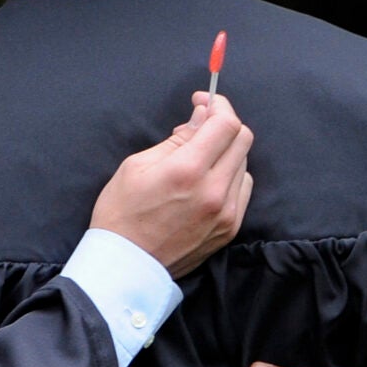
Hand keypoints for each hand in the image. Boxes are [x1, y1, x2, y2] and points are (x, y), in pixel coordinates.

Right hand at [89, 92, 252, 278]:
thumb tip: (202, 116)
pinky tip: (208, 180)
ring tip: (199, 157)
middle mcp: (214, 192)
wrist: (126, 266)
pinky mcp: (230, 229)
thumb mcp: (137, 165)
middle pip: (242, 140)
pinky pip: (243, 189)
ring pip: (244, 164)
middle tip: (201, 124)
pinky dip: (230, 176)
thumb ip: (177, 139)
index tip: (204, 100)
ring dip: (226, 151)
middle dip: (224, 124)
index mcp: (188, 171)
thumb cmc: (122, 214)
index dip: (218, 105)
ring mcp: (226, 213)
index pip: (226, 124)